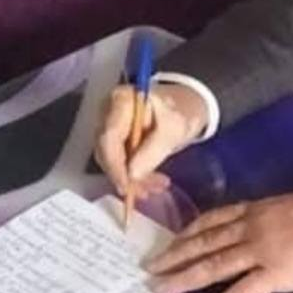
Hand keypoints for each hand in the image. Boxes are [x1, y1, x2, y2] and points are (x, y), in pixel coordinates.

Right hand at [94, 82, 208, 196]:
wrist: (185, 107)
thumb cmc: (181, 110)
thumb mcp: (174, 128)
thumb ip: (153, 150)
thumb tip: (132, 175)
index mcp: (122, 101)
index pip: (109, 137)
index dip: (115, 165)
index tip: (127, 186)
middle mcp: (110, 112)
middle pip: (106, 150)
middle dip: (124, 175)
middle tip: (145, 191)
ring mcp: (112, 126)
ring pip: (112, 159)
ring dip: (132, 179)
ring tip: (155, 187)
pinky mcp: (118, 139)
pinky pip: (120, 161)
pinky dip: (135, 175)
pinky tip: (151, 183)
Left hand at [146, 193, 292, 292]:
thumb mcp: (292, 206)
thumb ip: (269, 217)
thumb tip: (256, 226)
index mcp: (259, 209)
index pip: (215, 218)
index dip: (190, 230)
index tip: (172, 239)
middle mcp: (254, 227)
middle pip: (206, 241)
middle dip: (175, 254)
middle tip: (150, 265)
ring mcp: (263, 251)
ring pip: (214, 264)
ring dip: (183, 277)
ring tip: (158, 288)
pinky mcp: (276, 275)